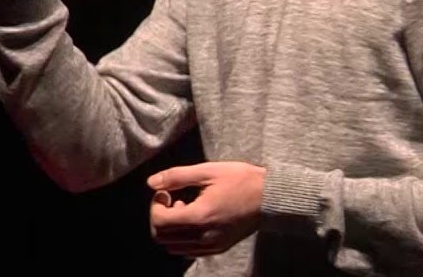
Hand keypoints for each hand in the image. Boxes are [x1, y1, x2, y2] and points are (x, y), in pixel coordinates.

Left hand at [148, 161, 265, 257]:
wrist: (271, 197)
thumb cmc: (242, 180)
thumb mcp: (208, 171)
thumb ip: (177, 177)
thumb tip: (151, 183)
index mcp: (199, 216)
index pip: (159, 221)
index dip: (155, 205)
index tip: (166, 192)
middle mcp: (203, 237)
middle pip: (162, 237)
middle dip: (160, 217)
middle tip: (172, 199)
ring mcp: (211, 245)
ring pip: (173, 247)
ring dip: (171, 229)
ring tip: (184, 208)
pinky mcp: (219, 248)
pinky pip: (188, 251)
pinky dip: (182, 238)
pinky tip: (194, 219)